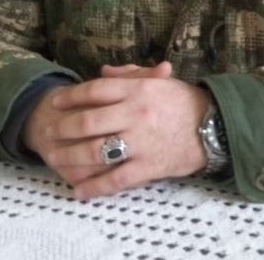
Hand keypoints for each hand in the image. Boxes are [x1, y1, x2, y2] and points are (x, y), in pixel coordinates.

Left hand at [22, 62, 209, 199]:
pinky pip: (115, 179)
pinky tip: (80, 191)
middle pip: (88, 121)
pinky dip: (94, 187)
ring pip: (95, 152)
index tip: (56, 102)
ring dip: (70, 157)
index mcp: (139, 89)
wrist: (214, 126)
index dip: (71, 96)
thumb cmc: (184, 101)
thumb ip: (129, 74)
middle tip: (49, 131)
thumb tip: (102, 73)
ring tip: (55, 157)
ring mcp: (142, 142)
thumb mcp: (158, 80)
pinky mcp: (149, 167)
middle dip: (63, 128)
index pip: (95, 90)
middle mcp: (136, 114)